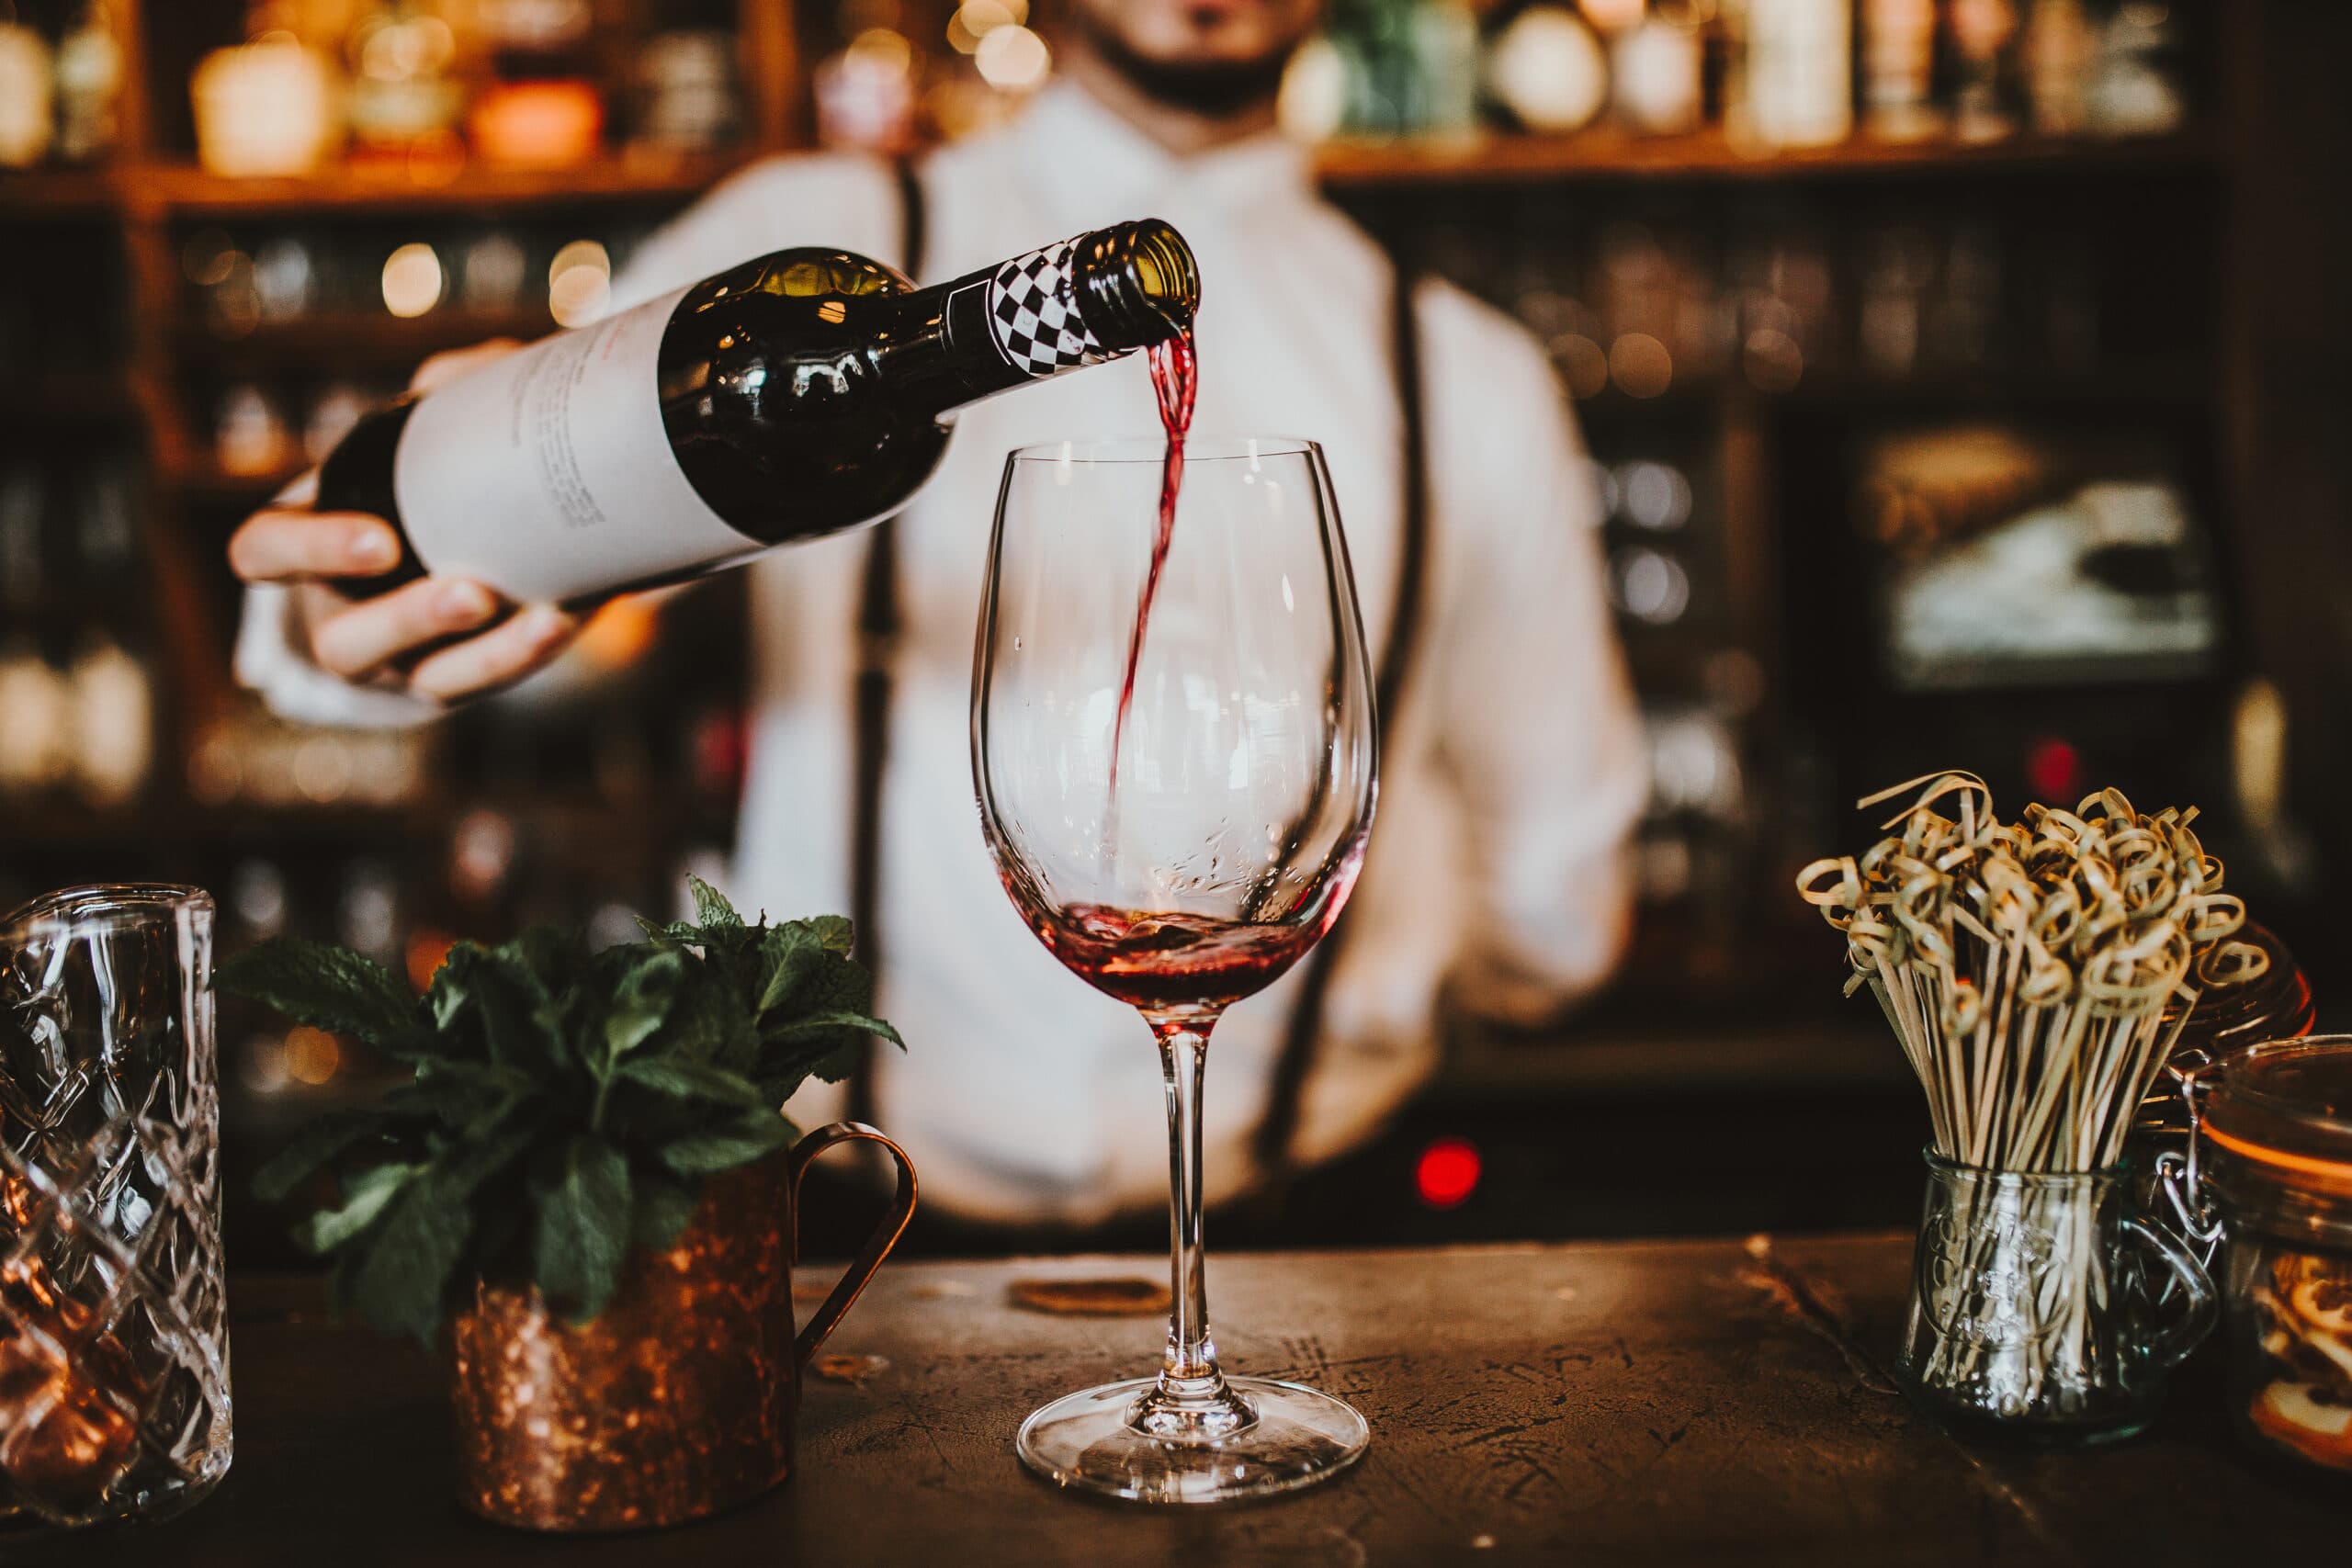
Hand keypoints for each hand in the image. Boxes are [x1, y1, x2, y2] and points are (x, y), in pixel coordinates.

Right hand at [225, 339, 587, 703]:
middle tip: (473, 592)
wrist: (484, 533)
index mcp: (308, 545)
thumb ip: (445, 393)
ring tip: (544, 619)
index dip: (308, 551)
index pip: (264, 553)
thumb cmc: (428, 470)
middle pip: (345, 643)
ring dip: (486, 657)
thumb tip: (470, 379)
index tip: (382, 540)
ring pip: (427, 681)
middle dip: (409, 622)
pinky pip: (489, 683)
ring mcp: (402, 659)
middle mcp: (344, 613)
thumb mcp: (427, 428)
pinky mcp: (461, 676)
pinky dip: (529, 654)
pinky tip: (567, 618)